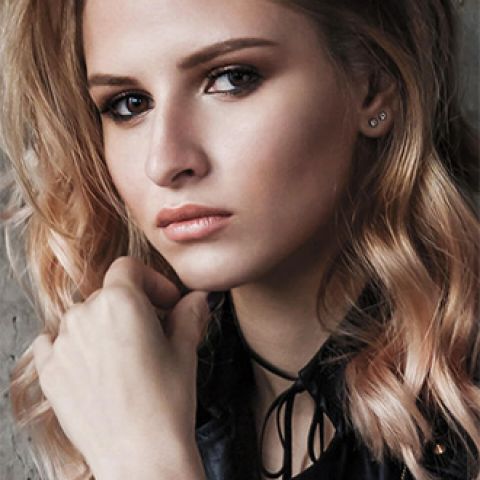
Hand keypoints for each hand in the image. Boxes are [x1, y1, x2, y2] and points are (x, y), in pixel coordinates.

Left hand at [32, 256, 209, 478]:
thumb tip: (197, 299)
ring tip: (126, 356)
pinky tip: (92, 364)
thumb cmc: (167, 402)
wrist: (141, 456)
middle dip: (133, 306)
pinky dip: (72, 345)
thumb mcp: (185, 350)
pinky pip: (54, 342)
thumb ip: (190, 314)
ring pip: (84, 317)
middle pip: (109, 293)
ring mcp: (62, 343)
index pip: (128, 268)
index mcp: (120, 302)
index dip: (152, 281)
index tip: (166, 302)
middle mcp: (85, 315)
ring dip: (104, 325)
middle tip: (153, 333)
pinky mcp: (48, 371)